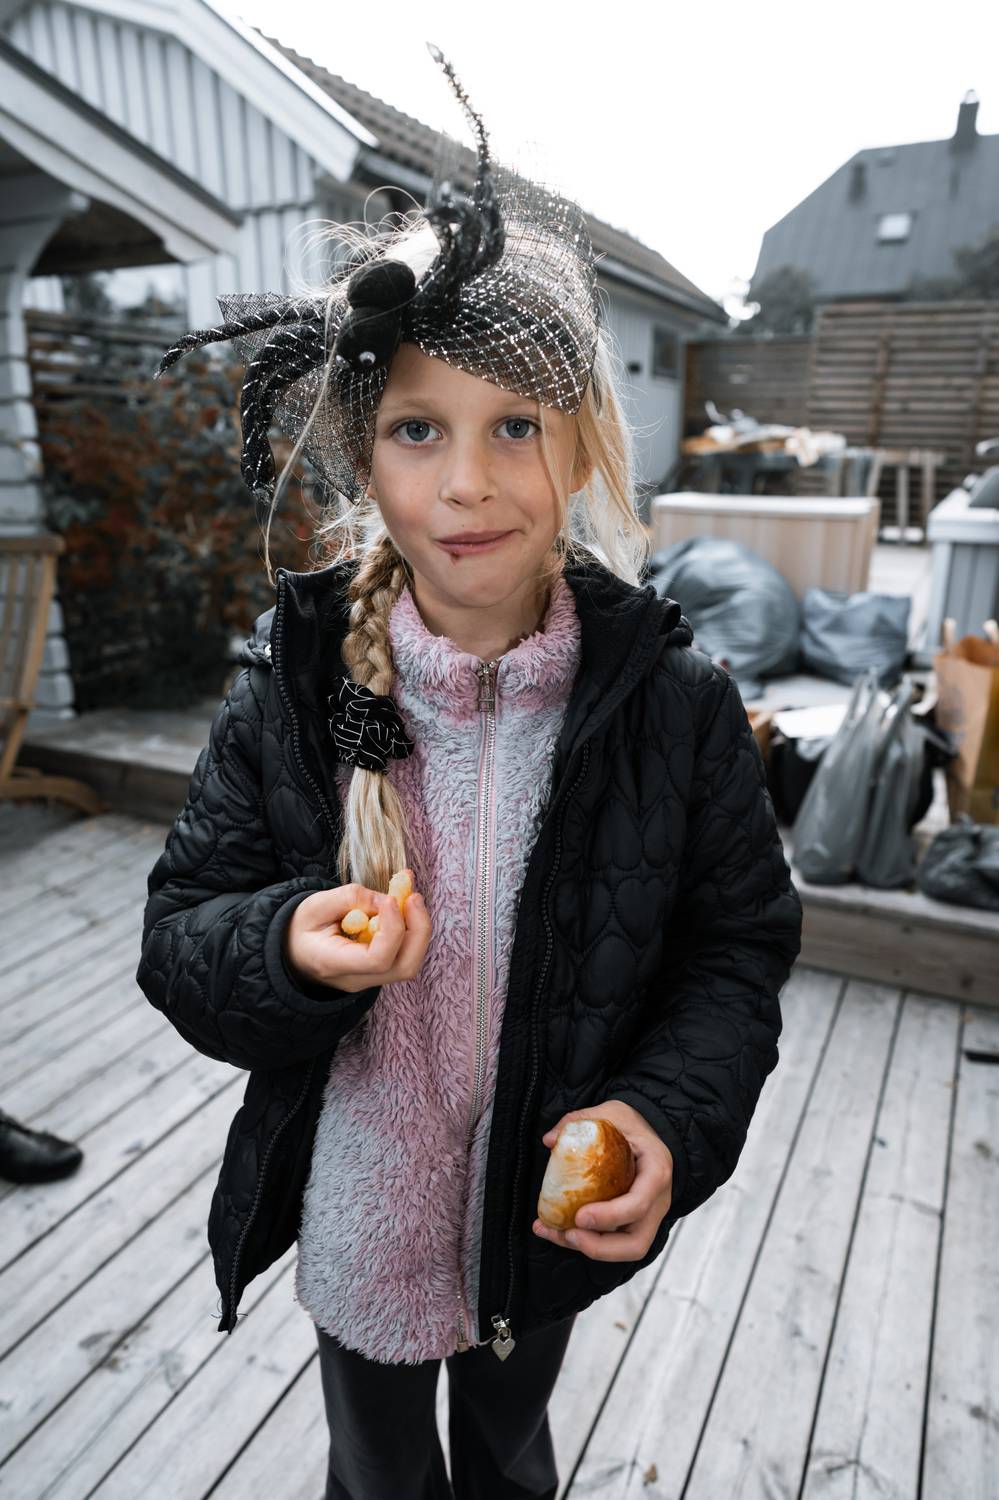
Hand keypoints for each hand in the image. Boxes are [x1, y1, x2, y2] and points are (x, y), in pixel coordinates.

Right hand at [283, 876, 430, 993]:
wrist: (291, 953)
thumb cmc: (299, 929)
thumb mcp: (313, 905)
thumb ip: (350, 898)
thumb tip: (386, 899)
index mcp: (333, 964)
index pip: (377, 959)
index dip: (393, 927)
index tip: (389, 899)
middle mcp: (356, 980)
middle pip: (404, 966)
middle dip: (418, 928)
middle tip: (413, 896)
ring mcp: (370, 980)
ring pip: (410, 963)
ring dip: (418, 927)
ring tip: (409, 898)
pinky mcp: (379, 971)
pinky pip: (404, 954)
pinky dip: (411, 929)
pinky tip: (402, 907)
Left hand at [532, 1099, 673, 1261]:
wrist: (652, 1134)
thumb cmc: (634, 1125)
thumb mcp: (612, 1112)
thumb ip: (581, 1120)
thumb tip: (550, 1140)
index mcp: (657, 1171)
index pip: (639, 1204)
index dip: (610, 1216)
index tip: (579, 1216)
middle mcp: (657, 1202)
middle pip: (636, 1244)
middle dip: (599, 1247)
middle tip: (568, 1234)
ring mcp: (648, 1217)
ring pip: (625, 1251)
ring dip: (588, 1249)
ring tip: (556, 1235)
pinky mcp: (634, 1224)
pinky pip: (614, 1244)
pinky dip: (586, 1242)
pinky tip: (557, 1232)